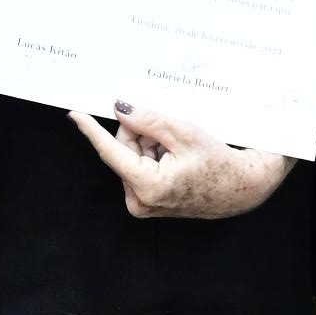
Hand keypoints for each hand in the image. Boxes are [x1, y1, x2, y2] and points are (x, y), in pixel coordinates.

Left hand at [66, 103, 293, 219]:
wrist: (240, 188)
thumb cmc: (218, 163)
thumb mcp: (183, 134)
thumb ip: (148, 120)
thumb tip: (121, 109)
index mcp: (147, 186)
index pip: (111, 151)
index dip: (92, 130)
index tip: (75, 115)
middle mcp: (139, 201)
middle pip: (122, 151)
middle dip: (139, 134)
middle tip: (167, 132)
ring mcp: (142, 205)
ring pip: (130, 159)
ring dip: (148, 146)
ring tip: (177, 150)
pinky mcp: (146, 203)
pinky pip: (138, 169)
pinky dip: (151, 157)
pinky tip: (174, 158)